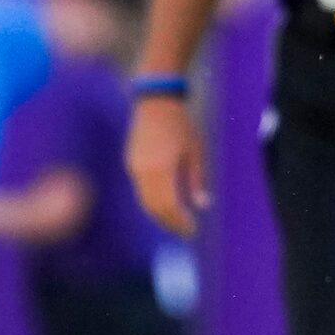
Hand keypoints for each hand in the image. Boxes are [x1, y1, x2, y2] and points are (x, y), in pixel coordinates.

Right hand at [126, 93, 207, 237]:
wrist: (155, 104)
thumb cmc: (181, 126)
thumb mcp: (196, 151)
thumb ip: (197, 179)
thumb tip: (203, 205)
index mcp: (163, 168)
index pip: (169, 205)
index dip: (180, 221)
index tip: (193, 229)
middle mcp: (144, 170)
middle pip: (154, 208)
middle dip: (170, 222)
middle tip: (185, 230)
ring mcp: (135, 167)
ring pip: (144, 202)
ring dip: (160, 215)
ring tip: (177, 222)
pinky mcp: (131, 164)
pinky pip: (140, 190)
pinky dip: (152, 202)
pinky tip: (166, 205)